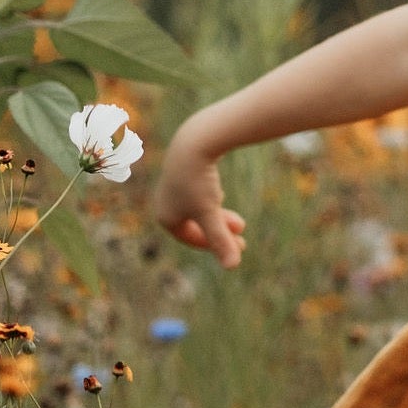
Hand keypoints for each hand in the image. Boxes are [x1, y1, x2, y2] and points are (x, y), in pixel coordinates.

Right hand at [153, 129, 246, 267]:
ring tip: (237, 220)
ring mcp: (171, 186)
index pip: (191, 238)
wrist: (194, 141)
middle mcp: (164, 202)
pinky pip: (196, 193)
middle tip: (242, 236)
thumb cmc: (199, 181)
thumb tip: (233, 266)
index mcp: (165, 216)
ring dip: (218, 217)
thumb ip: (221, 241)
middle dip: (220, 231)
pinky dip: (210, 199)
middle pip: (195, 225)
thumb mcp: (212, 214)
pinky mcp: (181, 170)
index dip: (214, 245)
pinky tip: (219, 193)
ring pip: (198, 209)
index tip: (238, 245)